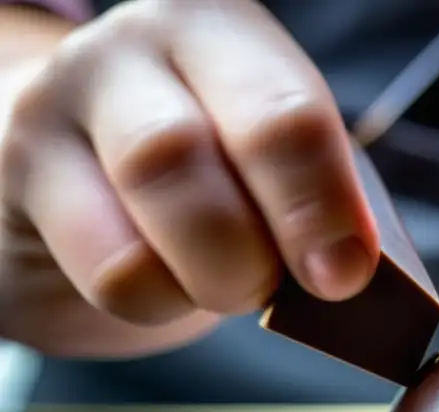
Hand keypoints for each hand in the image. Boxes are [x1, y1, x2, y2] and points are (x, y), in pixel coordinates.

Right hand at [0, 0, 376, 357]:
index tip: (344, 273)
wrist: (86, 169)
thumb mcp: (272, 164)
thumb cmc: (211, 170)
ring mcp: (56, 107)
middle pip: (182, 152)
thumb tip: (354, 268)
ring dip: (203, 281)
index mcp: (224, 32)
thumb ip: (315, 197)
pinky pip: (105, 269)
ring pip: (129, 218)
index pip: (283, 114)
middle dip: (250, 252)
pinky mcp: (19, 176)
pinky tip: (164, 282)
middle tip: (274, 290)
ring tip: (223, 285)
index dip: (320, 205)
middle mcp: (133, 48)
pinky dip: (155, 300)